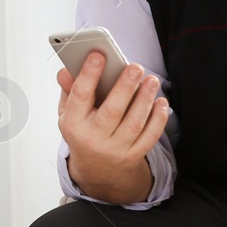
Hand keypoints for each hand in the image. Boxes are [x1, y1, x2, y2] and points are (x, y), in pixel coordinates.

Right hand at [57, 52, 167, 203]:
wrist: (96, 171)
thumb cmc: (82, 133)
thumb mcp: (68, 114)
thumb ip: (69, 90)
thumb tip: (66, 70)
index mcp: (74, 125)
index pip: (80, 97)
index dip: (89, 75)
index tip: (98, 55)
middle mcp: (94, 139)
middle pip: (112, 111)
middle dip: (125, 87)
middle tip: (135, 67)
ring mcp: (115, 150)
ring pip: (134, 123)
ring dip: (145, 99)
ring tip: (151, 80)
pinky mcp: (133, 155)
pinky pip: (149, 137)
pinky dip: (158, 119)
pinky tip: (161, 103)